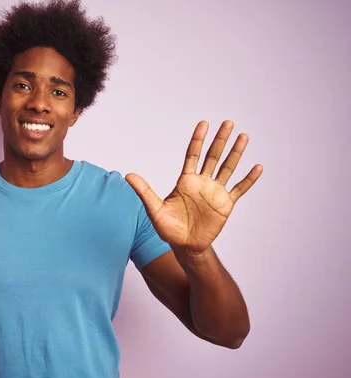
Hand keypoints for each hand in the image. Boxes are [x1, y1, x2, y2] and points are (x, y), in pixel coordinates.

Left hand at [126, 120, 262, 253]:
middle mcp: (202, 183)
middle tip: (228, 123)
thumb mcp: (154, 210)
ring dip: (236, 153)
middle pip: (213, 157)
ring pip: (227, 168)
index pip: (193, 155)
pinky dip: (248, 179)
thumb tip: (128, 176)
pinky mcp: (225, 204)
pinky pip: (239, 189)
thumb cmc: (168, 229)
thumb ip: (144, 191)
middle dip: (220, 140)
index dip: (198, 140)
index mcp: (186, 181)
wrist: (185, 246)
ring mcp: (215, 192)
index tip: (204, 124)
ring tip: (244, 137)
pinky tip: (257, 167)